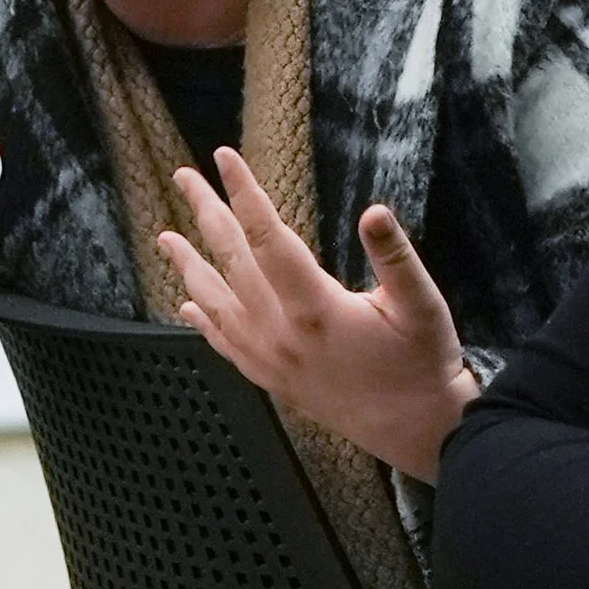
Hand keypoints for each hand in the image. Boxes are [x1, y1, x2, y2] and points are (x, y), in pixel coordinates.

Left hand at [158, 147, 476, 482]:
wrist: (417, 431)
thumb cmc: (423, 362)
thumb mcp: (422, 304)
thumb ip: (395, 256)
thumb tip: (373, 211)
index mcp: (315, 309)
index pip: (267, 237)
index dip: (244, 193)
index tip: (224, 157)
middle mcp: (281, 334)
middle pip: (232, 261)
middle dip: (206, 213)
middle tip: (183, 176)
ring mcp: (271, 360)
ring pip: (216, 304)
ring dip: (189, 266)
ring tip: (166, 237)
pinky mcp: (272, 381)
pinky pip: (225, 345)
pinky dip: (202, 321)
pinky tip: (186, 303)